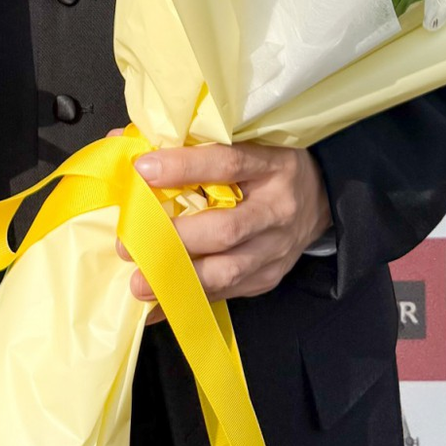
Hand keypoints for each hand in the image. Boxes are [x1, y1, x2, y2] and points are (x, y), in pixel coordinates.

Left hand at [116, 141, 331, 322]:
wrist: (321, 196)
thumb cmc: (268, 163)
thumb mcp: (245, 140)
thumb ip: (189, 141)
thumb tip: (124, 141)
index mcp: (270, 164)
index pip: (227, 163)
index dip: (184, 166)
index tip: (142, 169)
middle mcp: (276, 209)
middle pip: (226, 228)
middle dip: (174, 239)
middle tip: (130, 242)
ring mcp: (275, 249)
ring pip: (228, 270)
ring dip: (180, 279)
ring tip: (139, 283)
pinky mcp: (269, 277)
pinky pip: (226, 293)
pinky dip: (189, 301)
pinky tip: (158, 305)